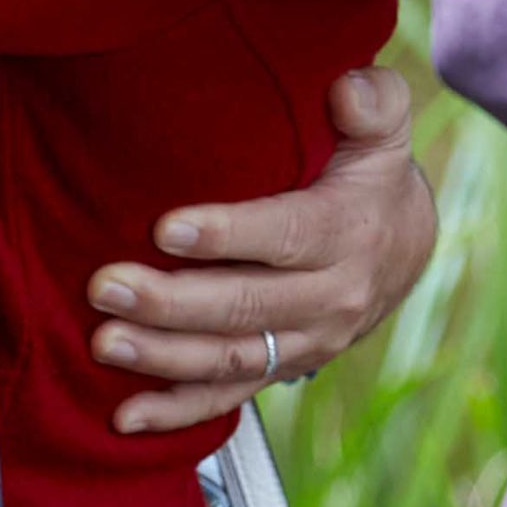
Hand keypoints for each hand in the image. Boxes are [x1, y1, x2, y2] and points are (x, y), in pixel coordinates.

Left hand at [86, 66, 436, 433]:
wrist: (403, 246)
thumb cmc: (370, 174)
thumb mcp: (382, 127)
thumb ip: (372, 101)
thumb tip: (345, 91)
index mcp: (346, 233)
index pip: (285, 237)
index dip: (227, 235)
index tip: (166, 228)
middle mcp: (329, 298)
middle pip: (245, 306)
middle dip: (170, 302)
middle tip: (107, 286)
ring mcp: (304, 343)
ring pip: (231, 358)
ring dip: (162, 356)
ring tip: (104, 341)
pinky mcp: (280, 367)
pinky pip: (229, 398)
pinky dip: (176, 412)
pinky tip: (126, 416)